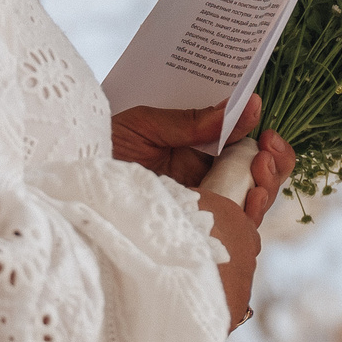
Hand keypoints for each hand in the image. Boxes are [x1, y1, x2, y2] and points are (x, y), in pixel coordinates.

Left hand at [109, 98, 296, 222]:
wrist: (68, 190)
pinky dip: (251, 216)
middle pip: (256, 175)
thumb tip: (240, 105)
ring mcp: (201, 210)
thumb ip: (190, 121)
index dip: (262, 135)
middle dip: (273, 161)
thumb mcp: (143, 126)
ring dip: (268, 186)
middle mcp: (203, 181)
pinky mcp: (194, 236)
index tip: (266, 119)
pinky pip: (235, 231)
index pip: (242, 144)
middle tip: (269, 147)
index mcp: (193, 151)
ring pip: (253, 203)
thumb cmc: (97, 152)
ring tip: (261, 168)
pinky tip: (252, 200)